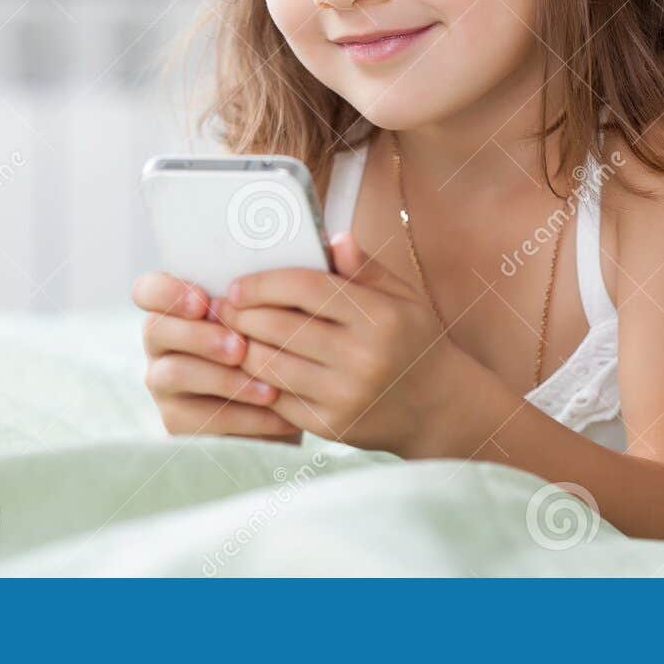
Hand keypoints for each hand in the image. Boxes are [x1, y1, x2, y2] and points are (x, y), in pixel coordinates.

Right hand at [131, 271, 301, 441]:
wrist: (295, 398)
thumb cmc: (286, 339)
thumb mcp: (294, 308)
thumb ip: (305, 278)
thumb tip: (343, 243)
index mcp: (179, 305)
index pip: (148, 290)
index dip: (166, 291)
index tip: (203, 301)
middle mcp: (162, 340)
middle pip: (156, 329)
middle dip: (198, 336)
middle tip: (239, 347)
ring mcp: (163, 382)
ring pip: (174, 374)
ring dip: (222, 378)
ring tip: (267, 386)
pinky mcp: (177, 421)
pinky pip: (199, 418)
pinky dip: (241, 415)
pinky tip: (276, 411)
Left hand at [215, 233, 464, 454]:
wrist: (440, 409)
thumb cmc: (416, 342)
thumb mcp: (403, 297)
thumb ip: (365, 268)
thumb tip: (333, 238)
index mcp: (378, 316)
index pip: (304, 287)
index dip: (263, 283)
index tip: (238, 284)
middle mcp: (361, 356)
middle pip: (278, 326)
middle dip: (241, 314)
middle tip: (223, 307)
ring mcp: (345, 395)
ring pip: (269, 365)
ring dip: (242, 348)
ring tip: (231, 335)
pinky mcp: (331, 426)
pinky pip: (277, 399)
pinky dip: (257, 382)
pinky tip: (249, 368)